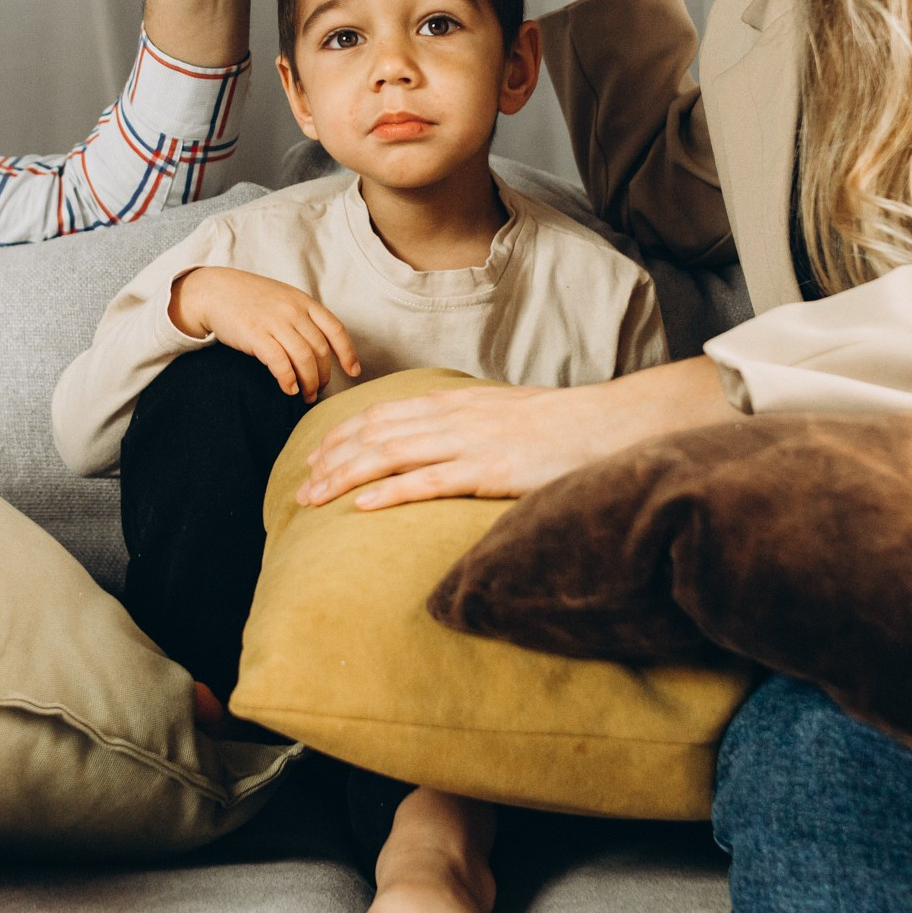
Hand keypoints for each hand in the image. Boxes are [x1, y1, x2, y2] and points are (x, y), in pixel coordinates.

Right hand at [170, 267, 361, 400]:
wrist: (215, 291)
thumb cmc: (250, 298)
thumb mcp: (283, 298)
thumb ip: (302, 316)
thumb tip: (320, 347)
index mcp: (304, 302)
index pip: (335, 330)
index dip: (347, 353)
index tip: (353, 371)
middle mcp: (293, 311)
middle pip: (319, 349)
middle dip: (324, 375)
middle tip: (318, 390)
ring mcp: (275, 322)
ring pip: (303, 359)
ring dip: (308, 382)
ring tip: (305, 395)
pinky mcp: (256, 335)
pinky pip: (279, 362)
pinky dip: (288, 379)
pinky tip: (288, 388)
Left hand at [294, 356, 735, 510]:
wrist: (610, 425)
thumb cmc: (565, 427)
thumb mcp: (508, 417)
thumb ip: (473, 427)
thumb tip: (445, 445)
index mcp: (458, 403)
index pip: (386, 414)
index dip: (345, 435)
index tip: (316, 456)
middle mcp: (454, 417)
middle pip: (376, 433)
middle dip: (331, 459)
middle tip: (300, 487)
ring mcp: (468, 442)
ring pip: (389, 454)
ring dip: (345, 477)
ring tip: (313, 499)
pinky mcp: (487, 470)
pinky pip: (428, 481)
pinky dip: (389, 493)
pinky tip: (361, 509)